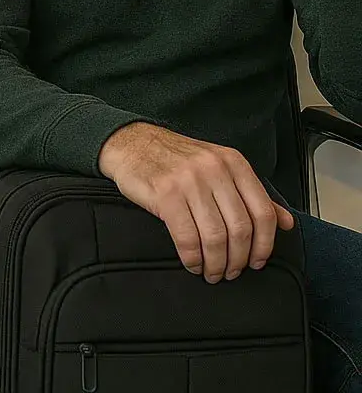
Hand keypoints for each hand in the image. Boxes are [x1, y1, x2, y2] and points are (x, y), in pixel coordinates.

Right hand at [99, 122, 294, 283]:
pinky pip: (187, 237)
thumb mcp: (218, 167)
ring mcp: (189, 180)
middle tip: (230, 272)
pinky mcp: (165, 193)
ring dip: (216, 263)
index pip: (263, 212)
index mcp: (233, 162)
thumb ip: (250, 193)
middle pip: (240, 229)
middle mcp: (214, 169)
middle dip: (238, 260)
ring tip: (211, 271)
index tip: (256, 262)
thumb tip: (285, 222)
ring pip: (215, 236)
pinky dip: (192, 258)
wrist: (131, 143)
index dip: (264, 245)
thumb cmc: (175, 159)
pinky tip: (192, 262)